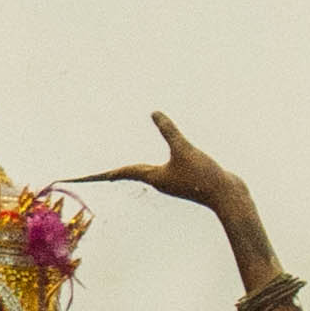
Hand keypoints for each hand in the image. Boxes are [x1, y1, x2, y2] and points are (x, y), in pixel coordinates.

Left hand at [82, 112, 249, 215]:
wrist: (230, 197)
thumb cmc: (206, 177)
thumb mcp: (185, 150)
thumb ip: (169, 131)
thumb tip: (153, 113)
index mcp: (153, 176)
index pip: (119, 173)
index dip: (99, 174)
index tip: (80, 179)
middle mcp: (158, 180)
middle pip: (127, 175)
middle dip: (108, 175)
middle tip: (90, 177)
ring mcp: (171, 181)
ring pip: (143, 174)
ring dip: (128, 173)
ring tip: (114, 172)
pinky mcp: (184, 180)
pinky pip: (160, 171)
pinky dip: (149, 168)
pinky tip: (152, 164)